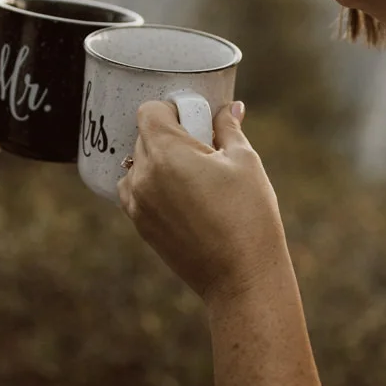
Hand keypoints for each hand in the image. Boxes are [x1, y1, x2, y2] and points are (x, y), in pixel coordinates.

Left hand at [117, 101, 287, 304]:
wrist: (241, 276)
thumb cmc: (249, 215)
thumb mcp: (245, 162)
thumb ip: (229, 129)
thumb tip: (229, 108)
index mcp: (166, 153)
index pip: (149, 112)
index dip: (172, 110)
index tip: (195, 121)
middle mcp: (143, 176)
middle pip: (144, 137)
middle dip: (170, 135)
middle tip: (203, 150)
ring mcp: (137, 203)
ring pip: (137, 165)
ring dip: (158, 162)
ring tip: (192, 177)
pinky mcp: (141, 225)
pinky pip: (136, 192)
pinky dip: (153, 186)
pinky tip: (184, 197)